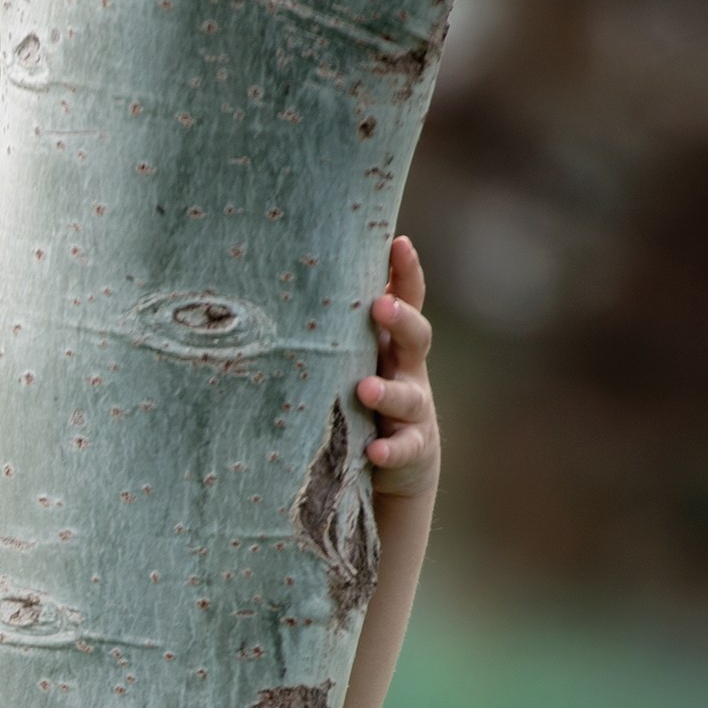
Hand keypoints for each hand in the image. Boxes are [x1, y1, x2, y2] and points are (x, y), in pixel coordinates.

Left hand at [357, 233, 437, 499]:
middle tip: (379, 306)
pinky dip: (390, 449)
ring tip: (365, 389)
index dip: (407, 273)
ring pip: (407, 397)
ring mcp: (413, 411)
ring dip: (387, 392)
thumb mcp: (355, 360)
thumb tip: (291, 278)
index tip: (398, 242)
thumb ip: (340, 329)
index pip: (408, 300)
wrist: (396, 465)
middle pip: (416, 337)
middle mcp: (408, 371)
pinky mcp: (411, 449)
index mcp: (393, 344)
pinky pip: (403, 448)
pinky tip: (374, 451)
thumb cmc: (363, 400)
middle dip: (401, 320)